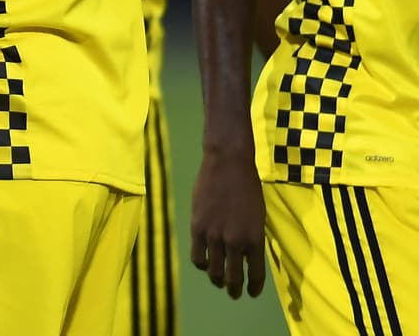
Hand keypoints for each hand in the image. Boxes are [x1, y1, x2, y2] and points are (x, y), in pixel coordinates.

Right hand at [190, 147, 267, 298]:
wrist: (228, 164)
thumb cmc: (248, 186)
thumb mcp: (258, 216)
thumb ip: (252, 237)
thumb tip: (245, 255)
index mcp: (255, 239)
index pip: (256, 274)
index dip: (254, 287)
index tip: (252, 292)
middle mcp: (235, 242)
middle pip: (233, 277)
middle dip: (234, 289)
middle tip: (233, 292)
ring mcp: (214, 235)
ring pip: (213, 270)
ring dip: (216, 280)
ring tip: (217, 280)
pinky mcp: (197, 227)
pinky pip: (197, 256)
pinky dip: (201, 264)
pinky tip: (204, 263)